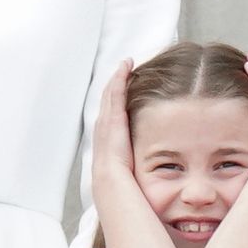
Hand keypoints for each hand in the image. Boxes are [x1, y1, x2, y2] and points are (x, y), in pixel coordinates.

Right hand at [91, 59, 135, 180]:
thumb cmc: (120, 178)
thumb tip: (144, 164)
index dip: (114, 96)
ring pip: (110, 91)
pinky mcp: (114, 117)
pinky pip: (116, 92)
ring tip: (125, 64)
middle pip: (107, 97)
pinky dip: (120, 77)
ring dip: (117, 76)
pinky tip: (126, 66)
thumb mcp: (124, 166)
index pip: (109, 111)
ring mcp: (107, 120)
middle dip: (114, 82)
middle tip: (123, 67)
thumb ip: (130, 159)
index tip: (122, 85)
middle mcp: (103, 125)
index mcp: (106, 137)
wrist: (112, 183)